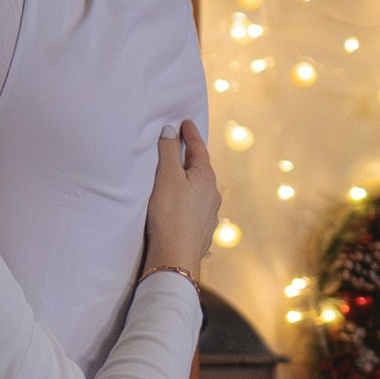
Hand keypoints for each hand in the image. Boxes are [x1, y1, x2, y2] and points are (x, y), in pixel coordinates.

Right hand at [143, 121, 219, 279]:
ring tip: (179, 177)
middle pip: (201, 169)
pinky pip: (196, 208)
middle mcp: (213, 195)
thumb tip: (171, 130)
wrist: (175, 257)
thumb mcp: (166, 178)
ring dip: (190, 181)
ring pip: (200, 190)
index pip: (198, 149)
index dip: (190, 134)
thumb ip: (168, 152)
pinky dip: (188, 200)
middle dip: (191, 157)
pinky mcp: (202, 231)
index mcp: (206, 178)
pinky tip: (181, 205)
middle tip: (181, 145)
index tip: (186, 122)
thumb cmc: (169, 215)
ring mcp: (210, 214)